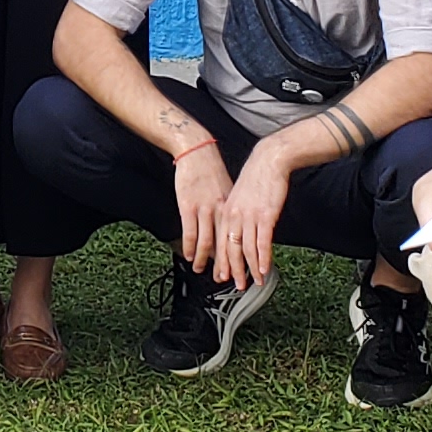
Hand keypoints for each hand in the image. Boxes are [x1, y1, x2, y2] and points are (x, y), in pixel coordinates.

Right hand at [168, 140, 232, 267]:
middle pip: (226, 245)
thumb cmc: (211, 170)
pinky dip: (190, 247)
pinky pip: (191, 232)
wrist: (197, 152)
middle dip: (227, 266)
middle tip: (227, 280)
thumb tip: (235, 227)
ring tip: (202, 270)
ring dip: (205, 260)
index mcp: (232, 208)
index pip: (239, 239)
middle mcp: (221, 211)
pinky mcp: (189, 207)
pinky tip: (190, 255)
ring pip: (208, 242)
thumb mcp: (228, 190)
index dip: (241, 258)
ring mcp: (205, 210)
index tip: (242, 271)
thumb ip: (230, 209)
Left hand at [207, 142, 291, 287]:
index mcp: (227, 212)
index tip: (222, 276)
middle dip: (234, 270)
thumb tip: (239, 232)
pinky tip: (265, 268)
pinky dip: (263, 257)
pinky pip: (262, 241)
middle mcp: (235, 216)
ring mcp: (249, 216)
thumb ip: (237, 215)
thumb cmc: (256, 178)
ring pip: (247, 249)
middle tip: (237, 285)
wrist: (268, 160)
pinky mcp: (265, 215)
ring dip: (251, 269)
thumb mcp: (239, 197)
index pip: (221, 242)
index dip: (221, 261)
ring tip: (256, 281)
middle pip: (231, 249)